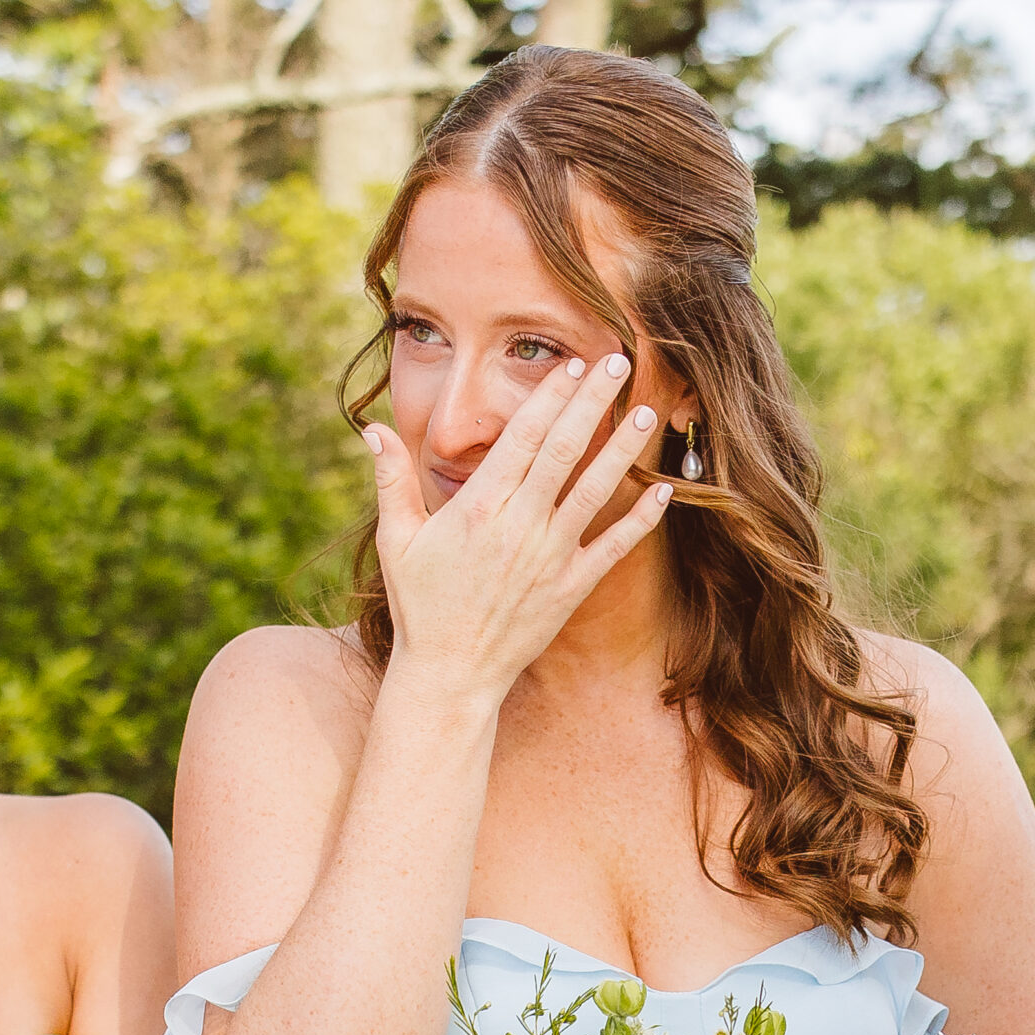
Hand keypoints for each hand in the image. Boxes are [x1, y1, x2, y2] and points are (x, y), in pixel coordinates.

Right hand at [366, 352, 672, 706]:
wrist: (450, 674)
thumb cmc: (420, 605)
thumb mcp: (396, 540)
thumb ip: (391, 481)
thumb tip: (371, 430)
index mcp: (479, 506)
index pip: (523, 436)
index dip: (550, 396)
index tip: (571, 365)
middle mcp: (520, 525)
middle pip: (565, 449)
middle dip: (593, 401)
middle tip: (619, 360)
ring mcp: (550, 557)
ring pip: (596, 489)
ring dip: (623, 447)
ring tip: (646, 409)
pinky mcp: (571, 588)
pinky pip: (613, 547)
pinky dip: (641, 519)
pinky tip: (663, 489)